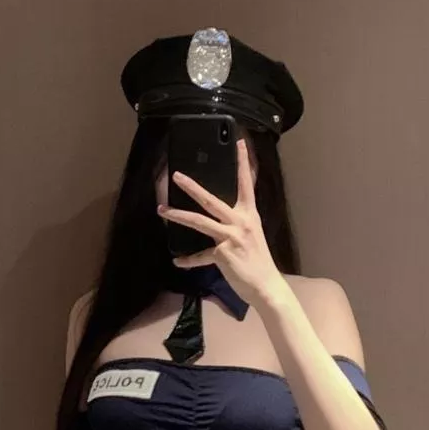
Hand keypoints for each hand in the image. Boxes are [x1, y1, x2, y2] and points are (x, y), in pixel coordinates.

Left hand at [158, 137, 286, 309]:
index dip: (242, 162)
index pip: (246, 183)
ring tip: (162, 210)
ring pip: (200, 222)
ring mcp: (231, 238)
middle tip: (176, 176)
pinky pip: (200, 256)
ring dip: (178, 215)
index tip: (238, 143)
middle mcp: (241, 222)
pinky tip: (177, 262)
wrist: (266, 286)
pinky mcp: (222, 255)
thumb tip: (222, 213)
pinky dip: (188, 260)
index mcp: (250, 215)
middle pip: (211, 199)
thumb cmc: (258, 262)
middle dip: (192, 186)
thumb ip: (239, 221)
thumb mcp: (252, 234)